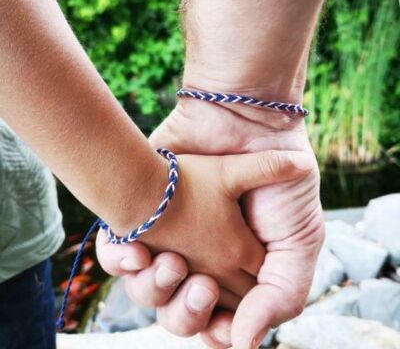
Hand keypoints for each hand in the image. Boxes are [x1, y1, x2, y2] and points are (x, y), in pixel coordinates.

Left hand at [97, 97, 323, 348]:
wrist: (248, 123)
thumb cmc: (279, 180)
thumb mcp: (301, 238)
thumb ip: (283, 293)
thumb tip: (245, 345)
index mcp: (235, 269)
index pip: (218, 321)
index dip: (214, 332)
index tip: (217, 329)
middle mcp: (199, 257)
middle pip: (178, 313)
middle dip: (185, 314)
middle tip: (200, 285)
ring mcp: (170, 237)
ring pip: (146, 291)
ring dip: (154, 288)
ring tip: (172, 263)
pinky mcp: (144, 213)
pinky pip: (118, 257)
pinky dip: (123, 262)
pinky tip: (137, 249)